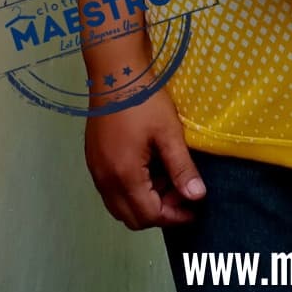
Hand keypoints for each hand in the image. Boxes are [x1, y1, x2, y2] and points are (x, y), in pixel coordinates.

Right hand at [84, 86, 204, 229]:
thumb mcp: (169, 133)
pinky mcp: (94, 159)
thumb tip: (197, 196)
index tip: (194, 208)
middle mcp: (104, 180)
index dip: (175, 216)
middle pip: (132, 217)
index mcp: (124, 175)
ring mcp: (96, 170)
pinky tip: (148, 169)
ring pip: (119, 205)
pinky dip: (131, 190)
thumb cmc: (144, 101)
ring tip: (167, 178)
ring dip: (144, 202)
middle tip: (181, 192)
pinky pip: (111, 190)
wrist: (116, 74)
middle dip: (160, 213)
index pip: (149, 215)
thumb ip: (181, 168)